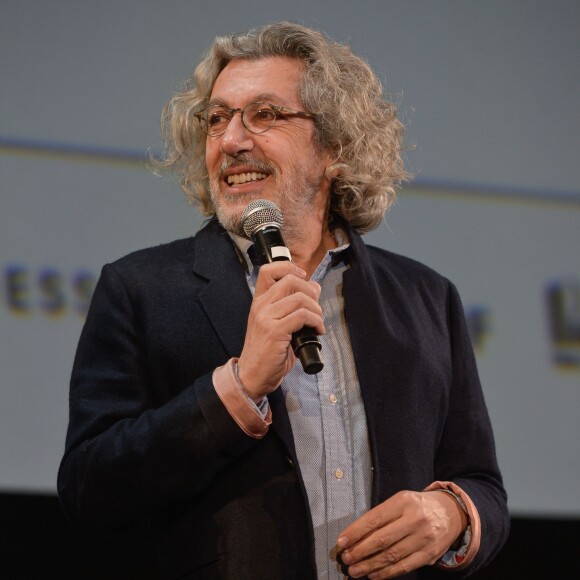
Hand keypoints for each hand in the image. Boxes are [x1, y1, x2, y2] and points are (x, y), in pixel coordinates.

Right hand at [238, 261, 323, 399]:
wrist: (252, 376)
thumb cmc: (267, 353)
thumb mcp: (276, 325)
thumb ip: (292, 307)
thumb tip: (314, 287)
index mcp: (259, 302)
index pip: (268, 270)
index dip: (289, 267)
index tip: (303, 277)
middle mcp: (261, 306)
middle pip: (290, 280)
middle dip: (311, 291)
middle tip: (315, 308)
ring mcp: (266, 317)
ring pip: (300, 298)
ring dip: (316, 309)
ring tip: (317, 323)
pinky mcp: (274, 330)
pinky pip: (302, 316)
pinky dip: (315, 322)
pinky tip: (317, 331)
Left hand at [337, 490, 466, 578]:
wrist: (450, 512)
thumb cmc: (417, 506)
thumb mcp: (400, 501)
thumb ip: (381, 515)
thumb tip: (355, 535)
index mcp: (403, 502)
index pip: (374, 518)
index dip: (356, 532)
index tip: (342, 541)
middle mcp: (414, 519)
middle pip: (382, 539)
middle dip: (360, 551)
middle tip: (346, 559)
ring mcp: (423, 538)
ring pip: (392, 556)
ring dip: (370, 565)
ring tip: (355, 571)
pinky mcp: (429, 555)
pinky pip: (404, 567)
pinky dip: (386, 573)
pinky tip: (373, 575)